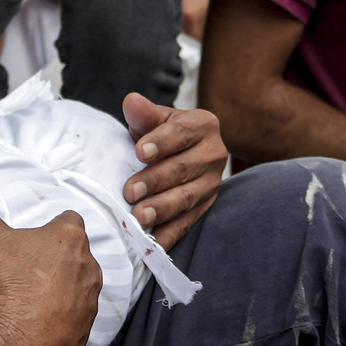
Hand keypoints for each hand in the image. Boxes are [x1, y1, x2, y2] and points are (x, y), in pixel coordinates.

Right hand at [0, 151, 98, 345]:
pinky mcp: (85, 331)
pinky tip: (34, 320)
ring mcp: (89, 302)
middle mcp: (89, 267)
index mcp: (69, 237)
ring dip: (59, 286)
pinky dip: (60, 315)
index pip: (67, 220)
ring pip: (77, 284)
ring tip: (26, 296)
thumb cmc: (0, 289)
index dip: (47, 227)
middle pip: (72, 253)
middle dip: (53, 257)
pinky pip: (75, 315)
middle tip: (21, 268)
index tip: (24, 240)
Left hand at [120, 92, 226, 248]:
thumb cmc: (163, 134)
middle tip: (130, 192)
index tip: (139, 152)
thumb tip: (131, 101)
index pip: (181, 132)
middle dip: (156, 181)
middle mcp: (214, 153)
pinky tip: (154, 243)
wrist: (183, 152)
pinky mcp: (206, 207)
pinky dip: (171, 233)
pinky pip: (189, 222)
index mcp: (203, 125)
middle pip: (184, 168)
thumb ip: (144, 114)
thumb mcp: (155, 119)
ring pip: (188, 197)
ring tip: (140, 217)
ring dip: (163, 209)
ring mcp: (212, 183)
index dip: (160, 143)